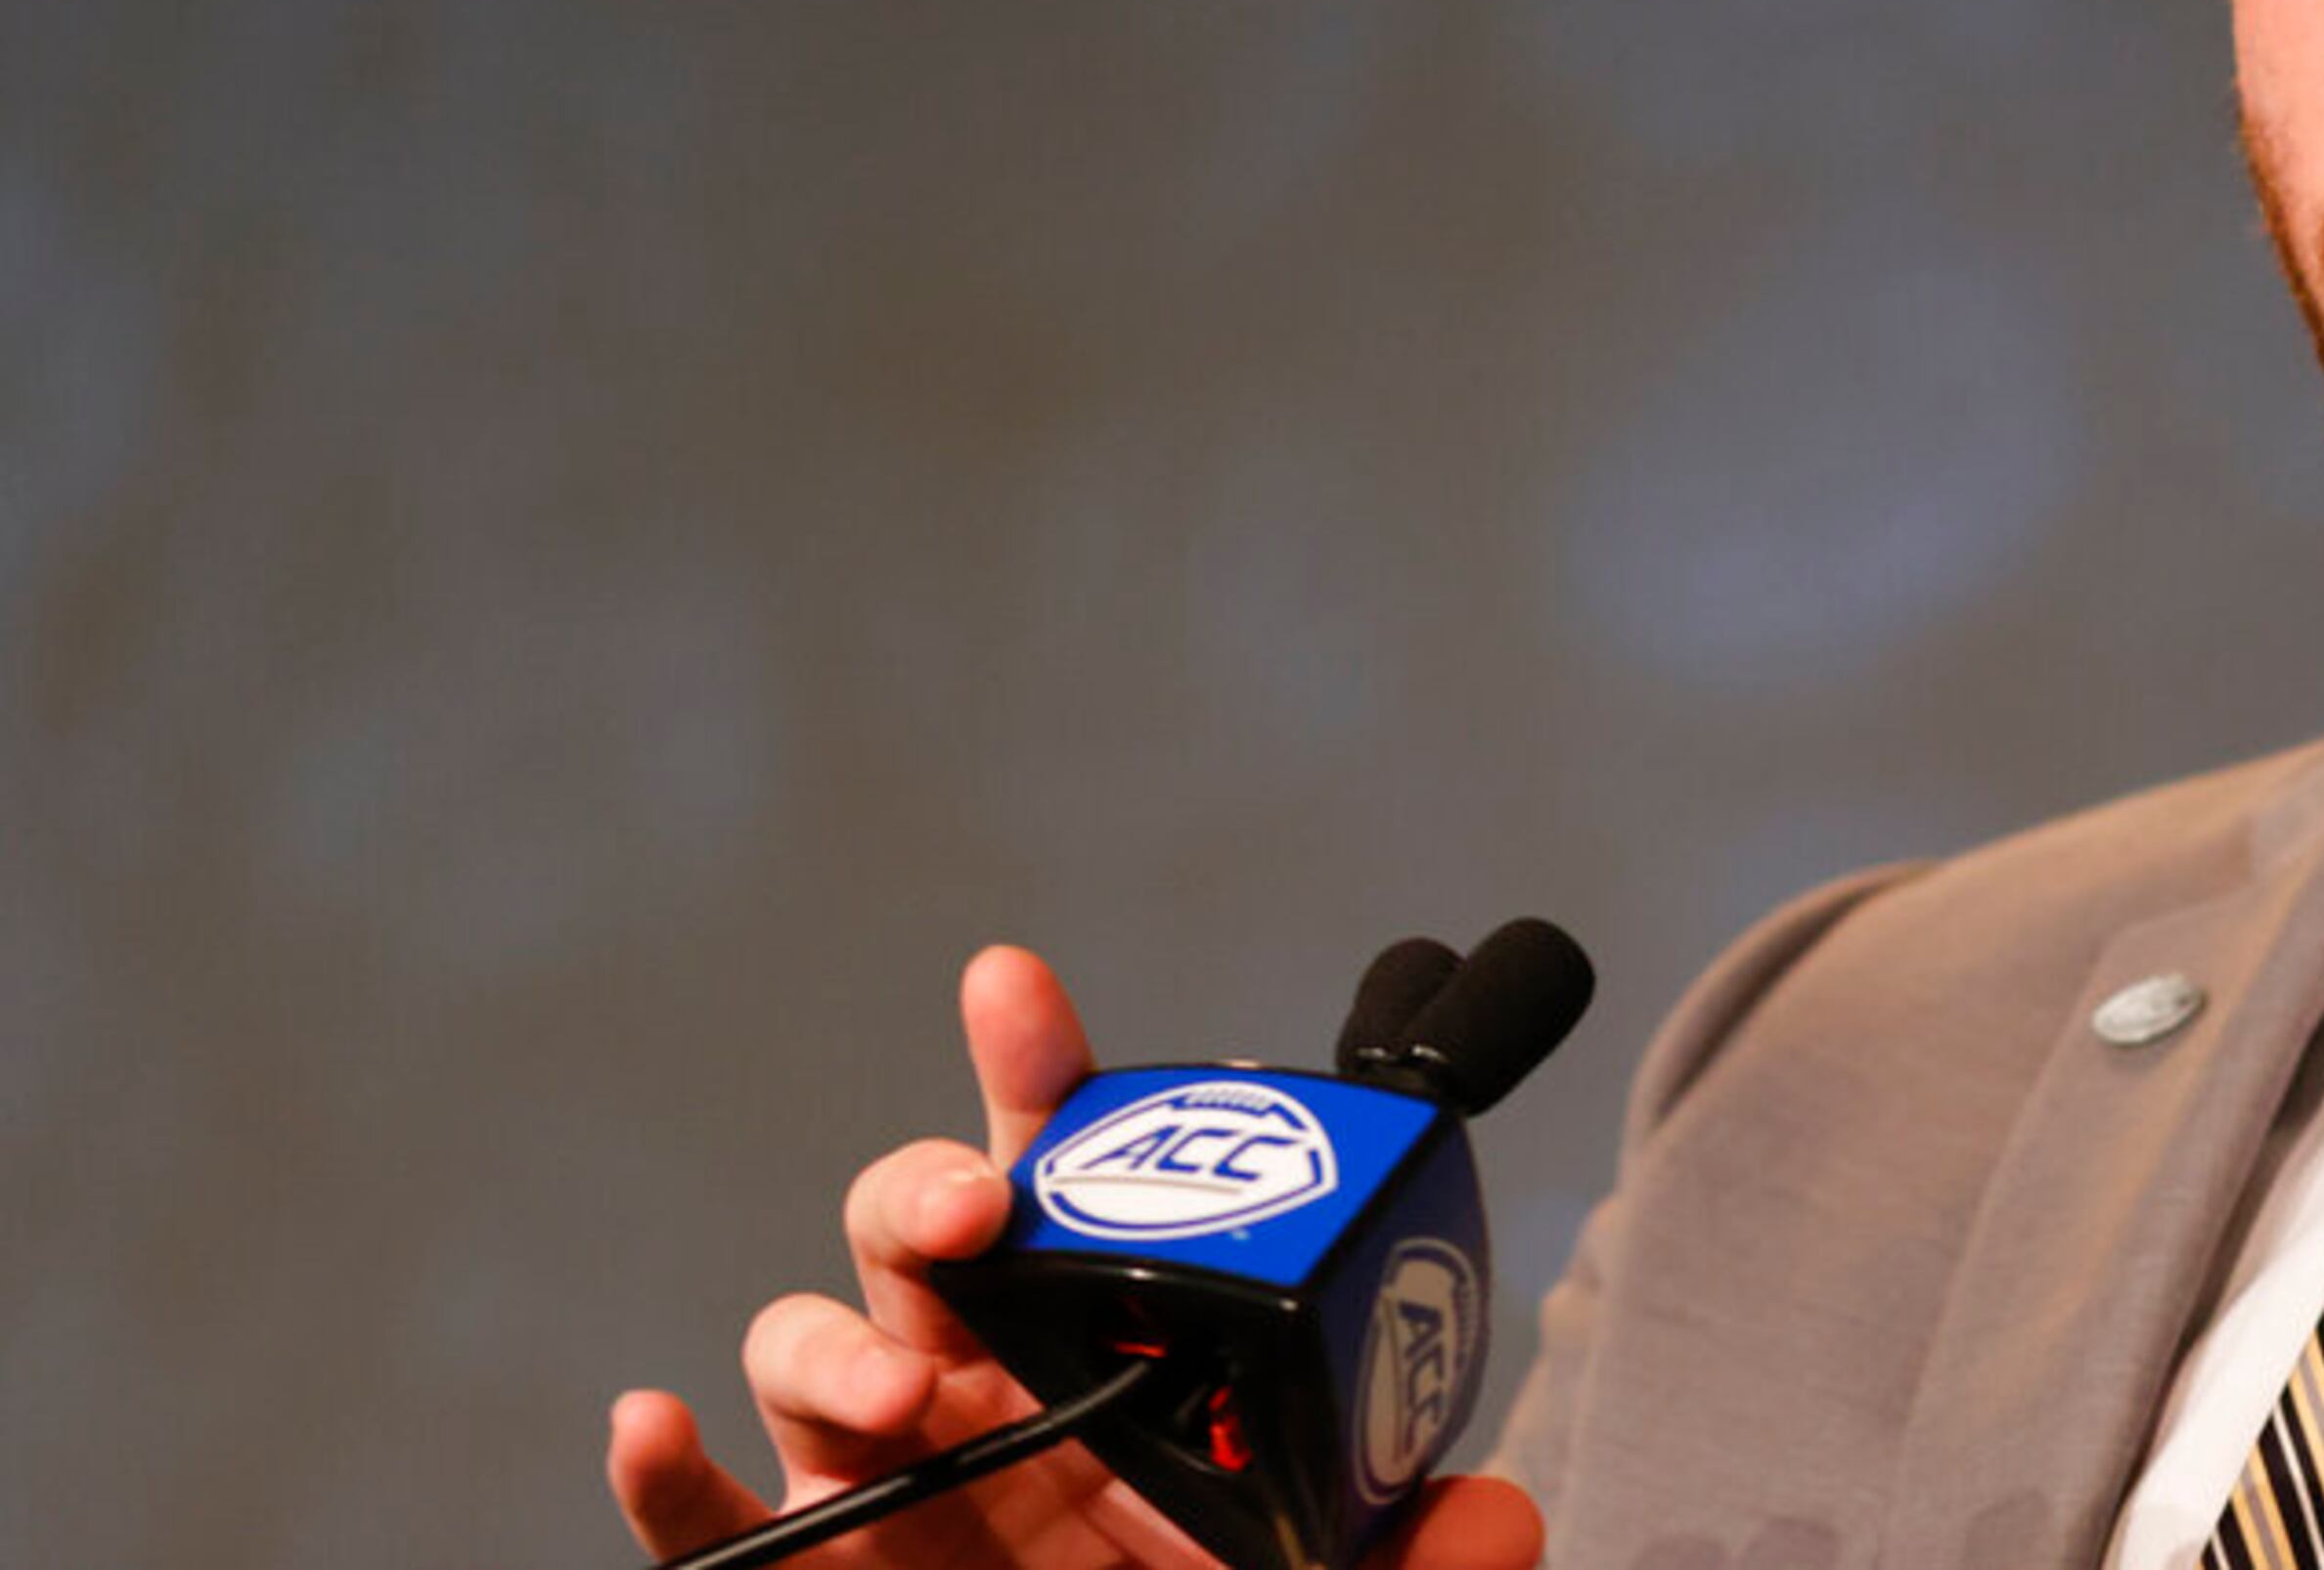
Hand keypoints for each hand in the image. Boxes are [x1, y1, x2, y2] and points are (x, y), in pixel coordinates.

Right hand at [605, 943, 1543, 1568]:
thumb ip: (1421, 1553)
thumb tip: (1498, 1510)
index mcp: (1108, 1346)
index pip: (1072, 1180)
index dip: (1036, 1077)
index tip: (1009, 987)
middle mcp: (980, 1382)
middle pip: (919, 1228)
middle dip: (929, 1185)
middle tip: (982, 1202)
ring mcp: (882, 1477)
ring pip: (803, 1347)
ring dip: (828, 1340)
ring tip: (900, 1385)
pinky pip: (707, 1526)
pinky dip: (662, 1480)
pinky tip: (648, 1428)